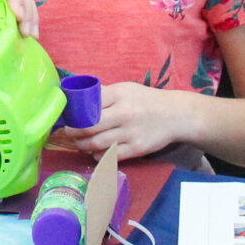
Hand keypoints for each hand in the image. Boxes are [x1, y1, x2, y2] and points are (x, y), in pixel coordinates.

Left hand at [60, 80, 194, 159]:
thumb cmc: (146, 100)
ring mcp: (130, 133)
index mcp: (119, 95)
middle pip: (89, 126)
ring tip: (78, 143)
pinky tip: (94, 152)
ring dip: (82, 145)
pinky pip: (110, 156)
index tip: (67, 116)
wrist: (176, 115)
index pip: (88, 104)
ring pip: (97, 143)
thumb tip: (79, 96)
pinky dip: (97, 155)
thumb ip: (104, 93)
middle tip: (68, 133)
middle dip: (73, 132)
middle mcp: (124, 114)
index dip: (74, 112)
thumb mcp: (126, 88)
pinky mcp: (137, 149)